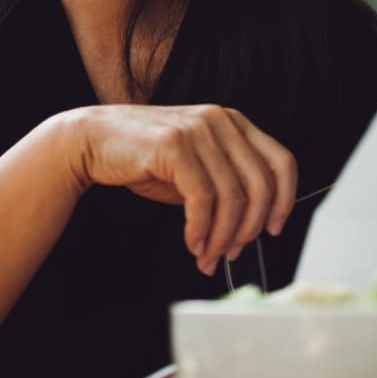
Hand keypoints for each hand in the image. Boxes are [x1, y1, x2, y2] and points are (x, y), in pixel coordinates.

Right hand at [61, 104, 297, 274]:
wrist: (92, 140)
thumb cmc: (144, 158)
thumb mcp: (196, 169)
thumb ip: (225, 187)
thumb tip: (250, 228)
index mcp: (233, 123)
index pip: (282, 161)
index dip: (284, 200)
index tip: (273, 229)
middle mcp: (221, 121)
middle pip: (260, 185)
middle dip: (248, 229)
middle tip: (231, 253)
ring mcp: (198, 129)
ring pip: (232, 197)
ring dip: (221, 237)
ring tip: (206, 256)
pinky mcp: (174, 145)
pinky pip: (202, 198)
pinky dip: (200, 228)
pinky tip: (192, 242)